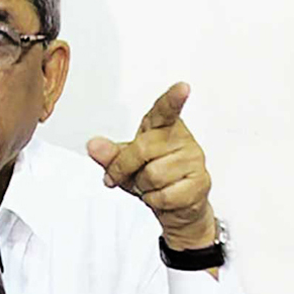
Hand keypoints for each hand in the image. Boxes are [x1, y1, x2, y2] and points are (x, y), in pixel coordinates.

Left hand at [87, 82, 216, 249]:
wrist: (177, 206)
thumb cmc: (151, 175)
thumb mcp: (124, 163)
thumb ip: (109, 153)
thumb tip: (93, 145)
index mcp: (163, 127)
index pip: (166, 110)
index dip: (173, 99)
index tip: (182, 87)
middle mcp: (182, 139)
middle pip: (142, 149)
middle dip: (124, 168)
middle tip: (123, 176)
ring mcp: (193, 160)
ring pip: (153, 175)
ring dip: (143, 187)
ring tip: (151, 185)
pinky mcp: (200, 183)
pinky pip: (165, 195)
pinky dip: (155, 201)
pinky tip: (162, 196)